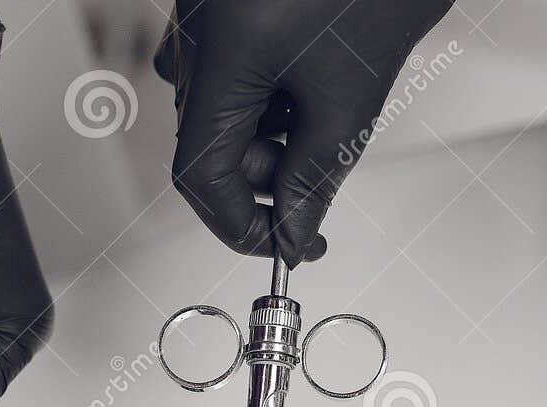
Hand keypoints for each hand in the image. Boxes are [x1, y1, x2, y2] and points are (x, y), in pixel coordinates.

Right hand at [156, 0, 452, 263]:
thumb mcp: (353, 97)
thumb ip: (315, 176)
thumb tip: (295, 230)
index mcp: (219, 57)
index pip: (201, 177)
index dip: (241, 225)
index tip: (283, 242)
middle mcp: (193, 32)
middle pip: (207, 141)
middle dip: (263, 173)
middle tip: (320, 173)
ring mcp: (201, 11)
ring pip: (218, 104)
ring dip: (269, 129)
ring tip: (329, 103)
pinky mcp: (219, 0)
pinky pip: (224, 63)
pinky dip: (265, 89)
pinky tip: (310, 74)